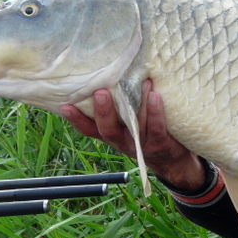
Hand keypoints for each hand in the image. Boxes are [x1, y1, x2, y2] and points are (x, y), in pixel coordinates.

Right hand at [60, 80, 205, 190]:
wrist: (173, 162)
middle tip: (100, 92)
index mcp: (111, 135)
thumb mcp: (128, 125)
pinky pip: (156, 128)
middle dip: (103, 111)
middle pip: (108, 129)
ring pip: (135, 125)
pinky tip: (155, 96)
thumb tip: (111, 74)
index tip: (65, 105)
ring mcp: (141, 144)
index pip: (89, 129)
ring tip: (139, 82)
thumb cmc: (147, 134)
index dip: (76, 119)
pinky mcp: (160, 143)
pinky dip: (155, 111)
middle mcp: (122, 141)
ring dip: (137, 102)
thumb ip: (119, 109)